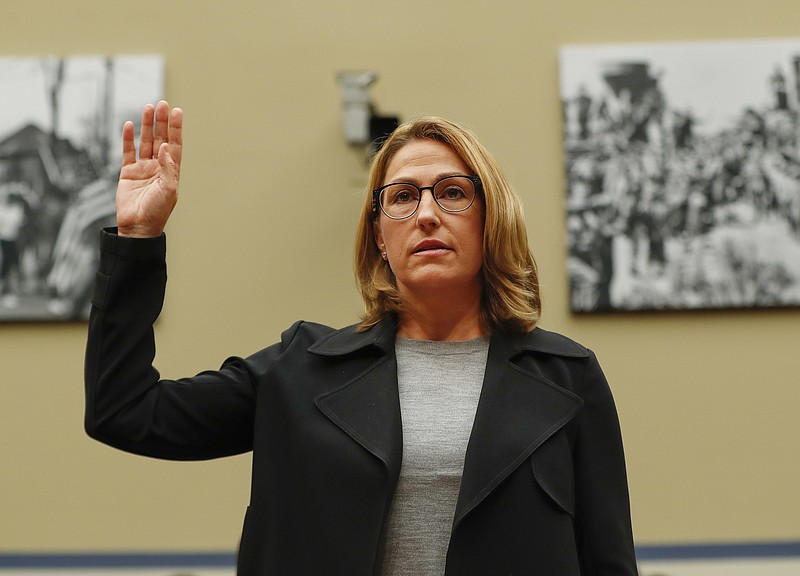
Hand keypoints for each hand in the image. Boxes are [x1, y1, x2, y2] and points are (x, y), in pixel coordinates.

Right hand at [116, 100, 182, 237]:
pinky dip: (127, 138)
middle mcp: (158, 167)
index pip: (174, 145)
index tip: (177, 111)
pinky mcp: (127, 173)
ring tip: (148, 107)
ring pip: (145, 141)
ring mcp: (143, 169)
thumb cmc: (157, 211)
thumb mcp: (169, 190)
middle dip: (162, 122)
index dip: (176, 128)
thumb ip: (168, 168)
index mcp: (171, 171)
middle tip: (162, 104)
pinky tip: (129, 124)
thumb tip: (164, 147)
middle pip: (160, 139)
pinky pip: (127, 151)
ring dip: (147, 125)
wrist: (137, 226)